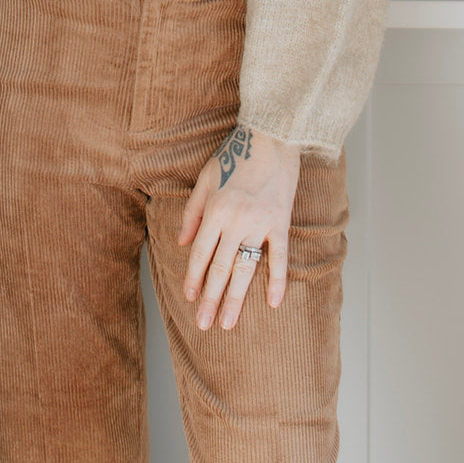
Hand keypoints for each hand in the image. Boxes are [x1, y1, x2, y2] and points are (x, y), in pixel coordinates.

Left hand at [179, 123, 302, 330]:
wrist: (272, 137)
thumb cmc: (234, 156)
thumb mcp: (204, 179)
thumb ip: (192, 213)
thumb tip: (182, 243)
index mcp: (215, 211)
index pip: (201, 253)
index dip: (194, 278)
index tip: (190, 299)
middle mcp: (236, 221)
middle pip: (221, 268)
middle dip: (211, 299)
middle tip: (205, 324)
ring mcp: (260, 224)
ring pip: (245, 268)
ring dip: (236, 298)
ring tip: (229, 323)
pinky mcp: (281, 223)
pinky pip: (280, 258)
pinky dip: (277, 281)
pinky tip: (273, 303)